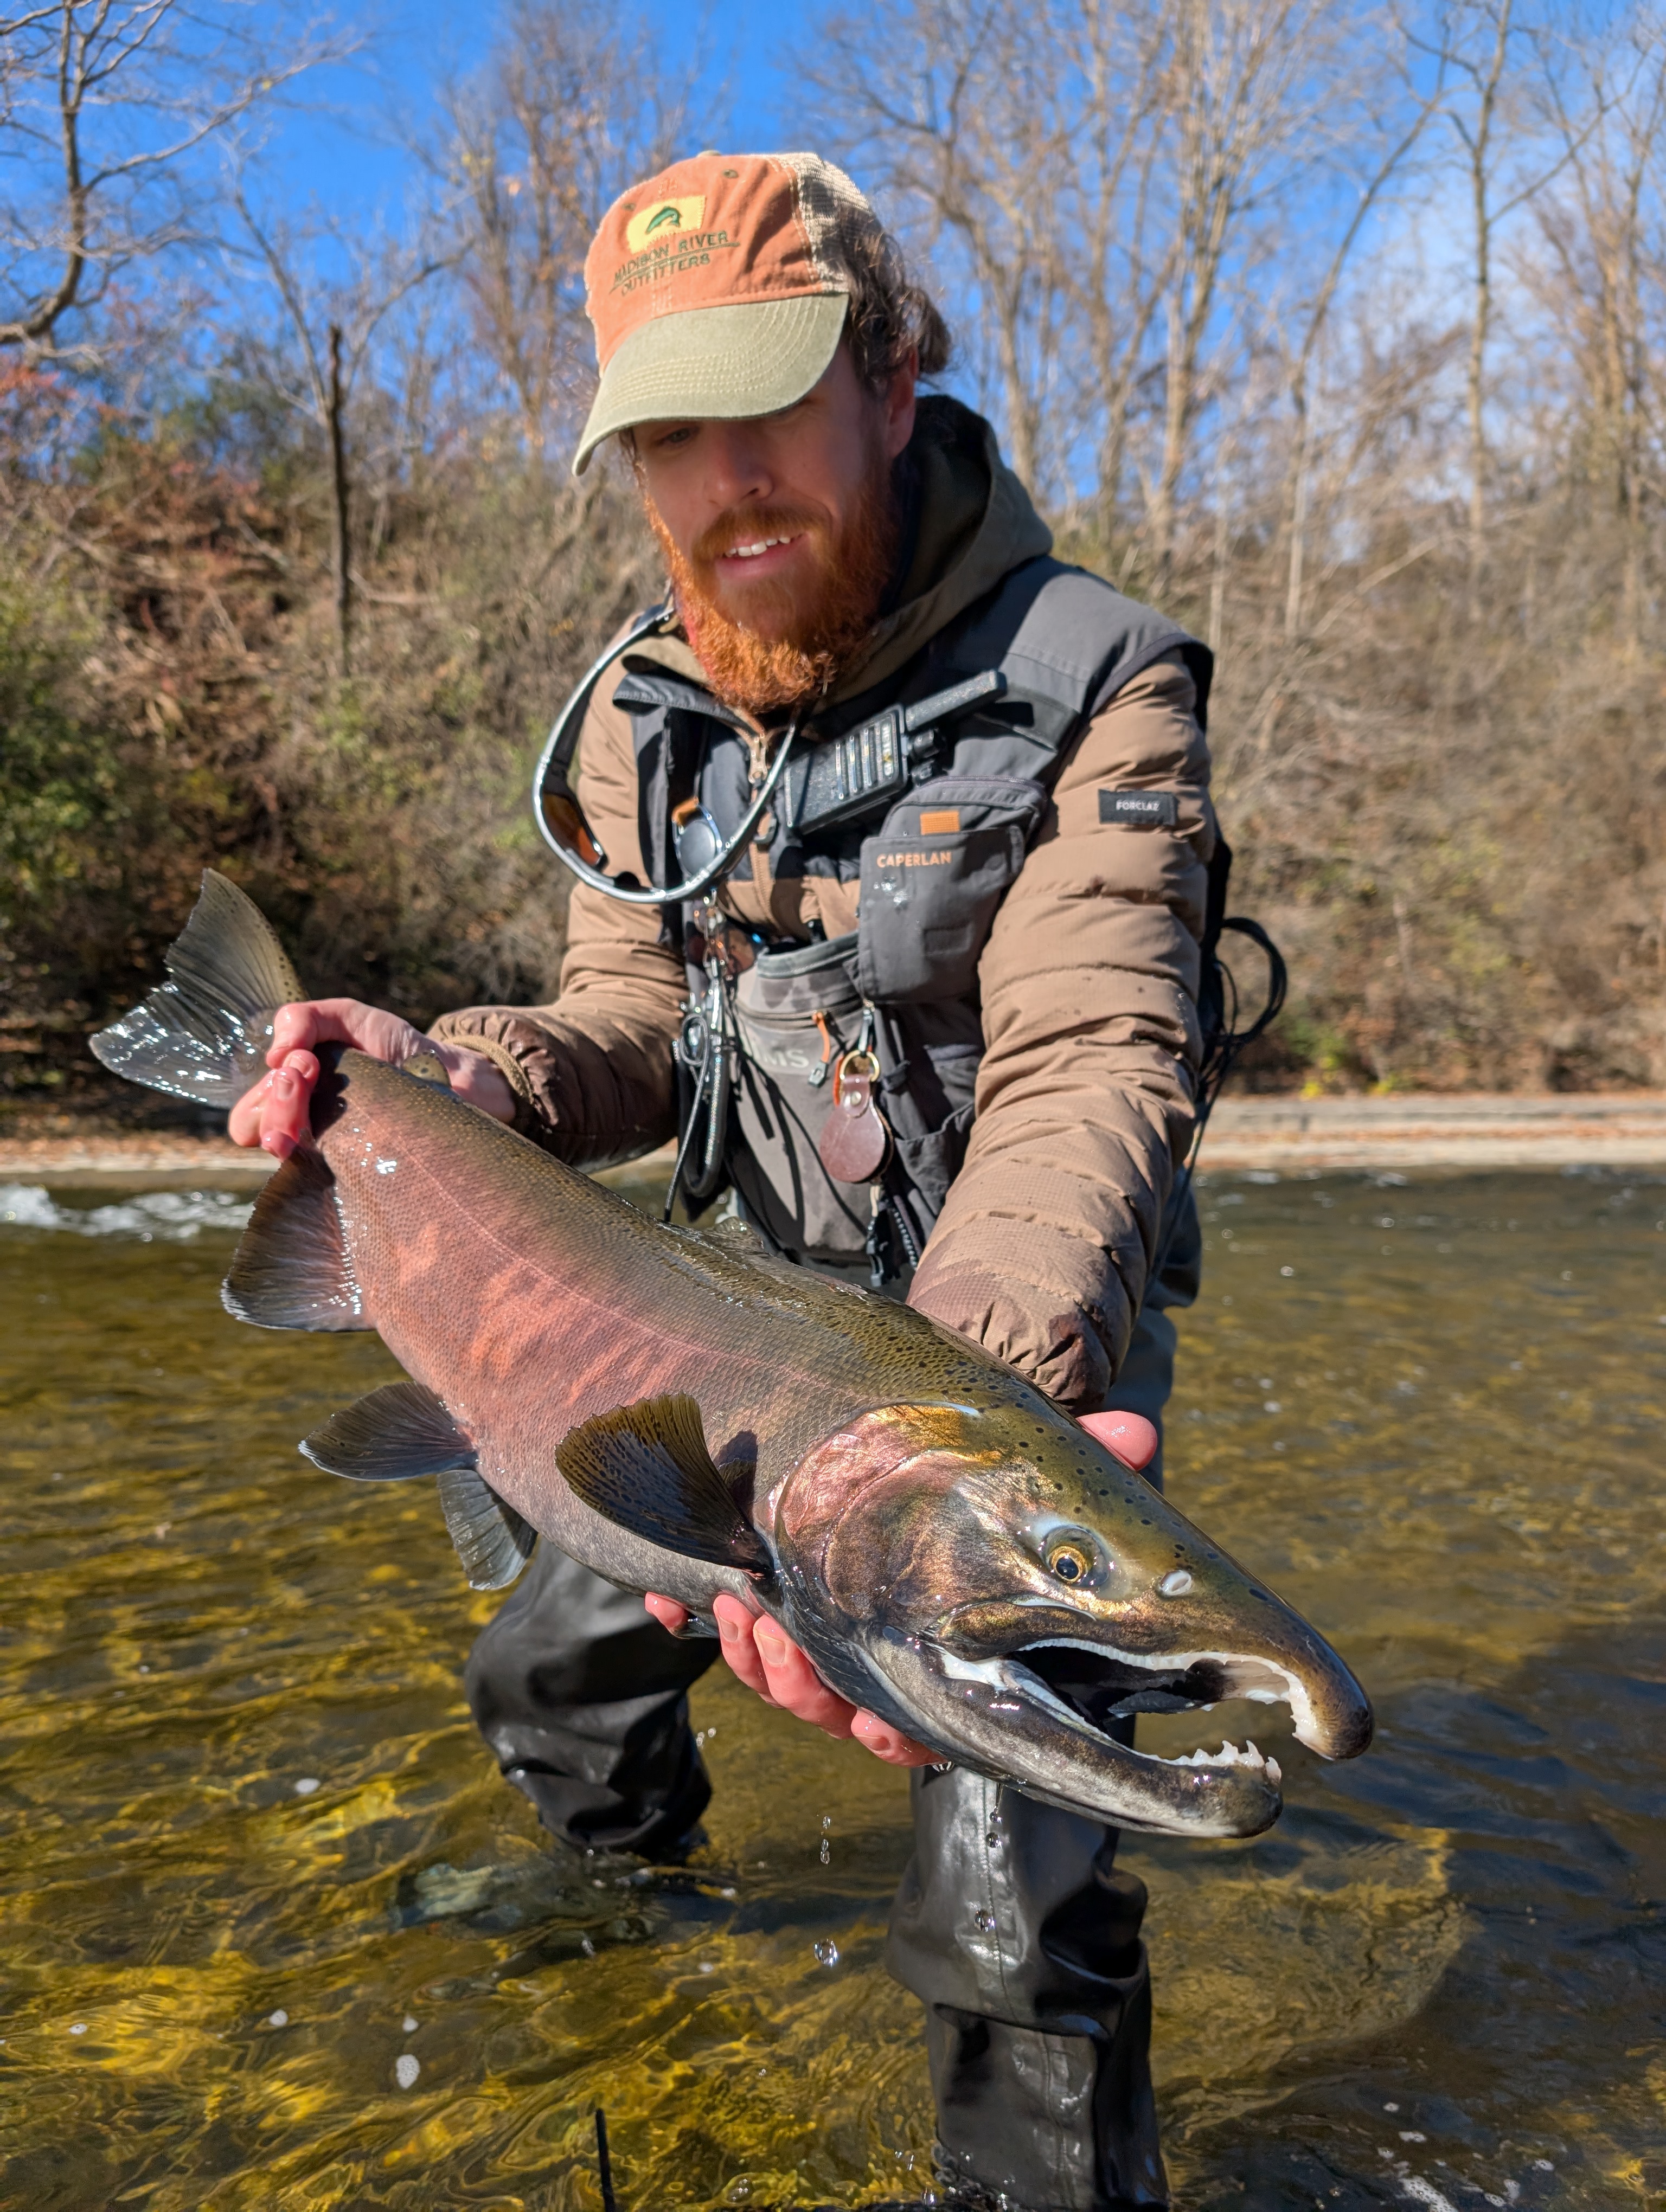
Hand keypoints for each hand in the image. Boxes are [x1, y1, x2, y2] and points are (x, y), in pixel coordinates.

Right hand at [226, 999, 516, 1158]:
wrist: (451, 1077)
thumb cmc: (396, 1048)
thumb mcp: (349, 1018)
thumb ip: (306, 1019)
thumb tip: (275, 1055)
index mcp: (293, 1101)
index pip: (248, 1116)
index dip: (267, 1092)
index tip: (305, 1063)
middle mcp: (304, 1133)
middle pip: (256, 1135)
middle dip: (275, 1104)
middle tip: (307, 1076)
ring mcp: (329, 1158)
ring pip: (284, 1157)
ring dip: (290, 1124)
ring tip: (314, 1106)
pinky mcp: (358, 1177)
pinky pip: (322, 1181)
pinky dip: (322, 1155)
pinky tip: (341, 1139)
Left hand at [641, 1409, 1159, 1766]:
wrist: (917, 1423)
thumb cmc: (985, 1464)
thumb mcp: (1031, 1458)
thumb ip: (1084, 1453)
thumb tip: (1137, 1435)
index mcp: (943, 1651)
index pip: (921, 1727)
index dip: (896, 1740)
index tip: (879, 1730)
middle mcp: (874, 1652)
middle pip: (827, 1706)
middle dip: (797, 1685)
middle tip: (779, 1634)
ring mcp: (815, 1622)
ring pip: (774, 1670)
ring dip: (750, 1651)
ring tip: (737, 1599)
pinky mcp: (764, 1582)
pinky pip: (716, 1613)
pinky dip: (688, 1605)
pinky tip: (669, 1588)